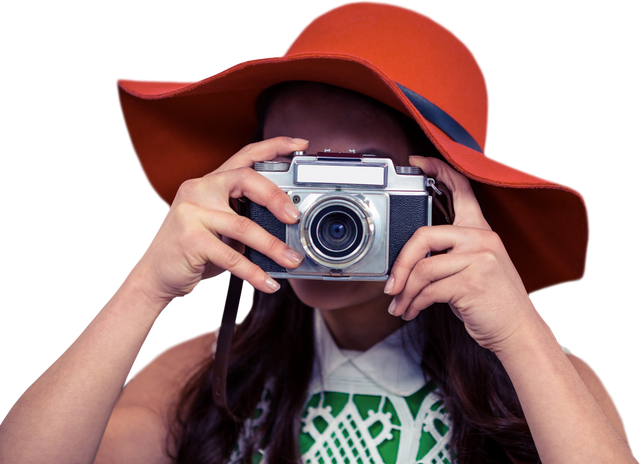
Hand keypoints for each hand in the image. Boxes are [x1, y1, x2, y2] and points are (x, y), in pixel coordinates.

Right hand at [130, 137, 308, 303]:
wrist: (153, 276)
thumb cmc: (190, 250)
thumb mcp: (216, 225)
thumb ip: (243, 217)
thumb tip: (286, 229)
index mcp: (209, 183)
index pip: (245, 156)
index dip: (274, 147)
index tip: (299, 145)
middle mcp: (199, 190)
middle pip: (246, 179)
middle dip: (277, 197)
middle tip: (295, 217)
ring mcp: (192, 213)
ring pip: (244, 226)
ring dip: (273, 247)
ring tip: (291, 259)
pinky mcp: (191, 240)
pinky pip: (232, 257)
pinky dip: (254, 273)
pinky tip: (268, 282)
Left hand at [385, 157, 534, 352]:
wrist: (518, 331)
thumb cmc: (492, 302)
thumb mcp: (476, 268)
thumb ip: (449, 254)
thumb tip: (408, 261)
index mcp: (481, 230)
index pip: (462, 190)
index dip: (439, 170)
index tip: (419, 162)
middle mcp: (482, 238)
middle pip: (423, 235)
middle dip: (400, 265)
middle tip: (390, 285)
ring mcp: (480, 258)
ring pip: (423, 269)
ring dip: (405, 292)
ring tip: (400, 305)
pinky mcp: (472, 281)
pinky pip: (429, 290)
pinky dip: (414, 303)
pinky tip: (412, 311)